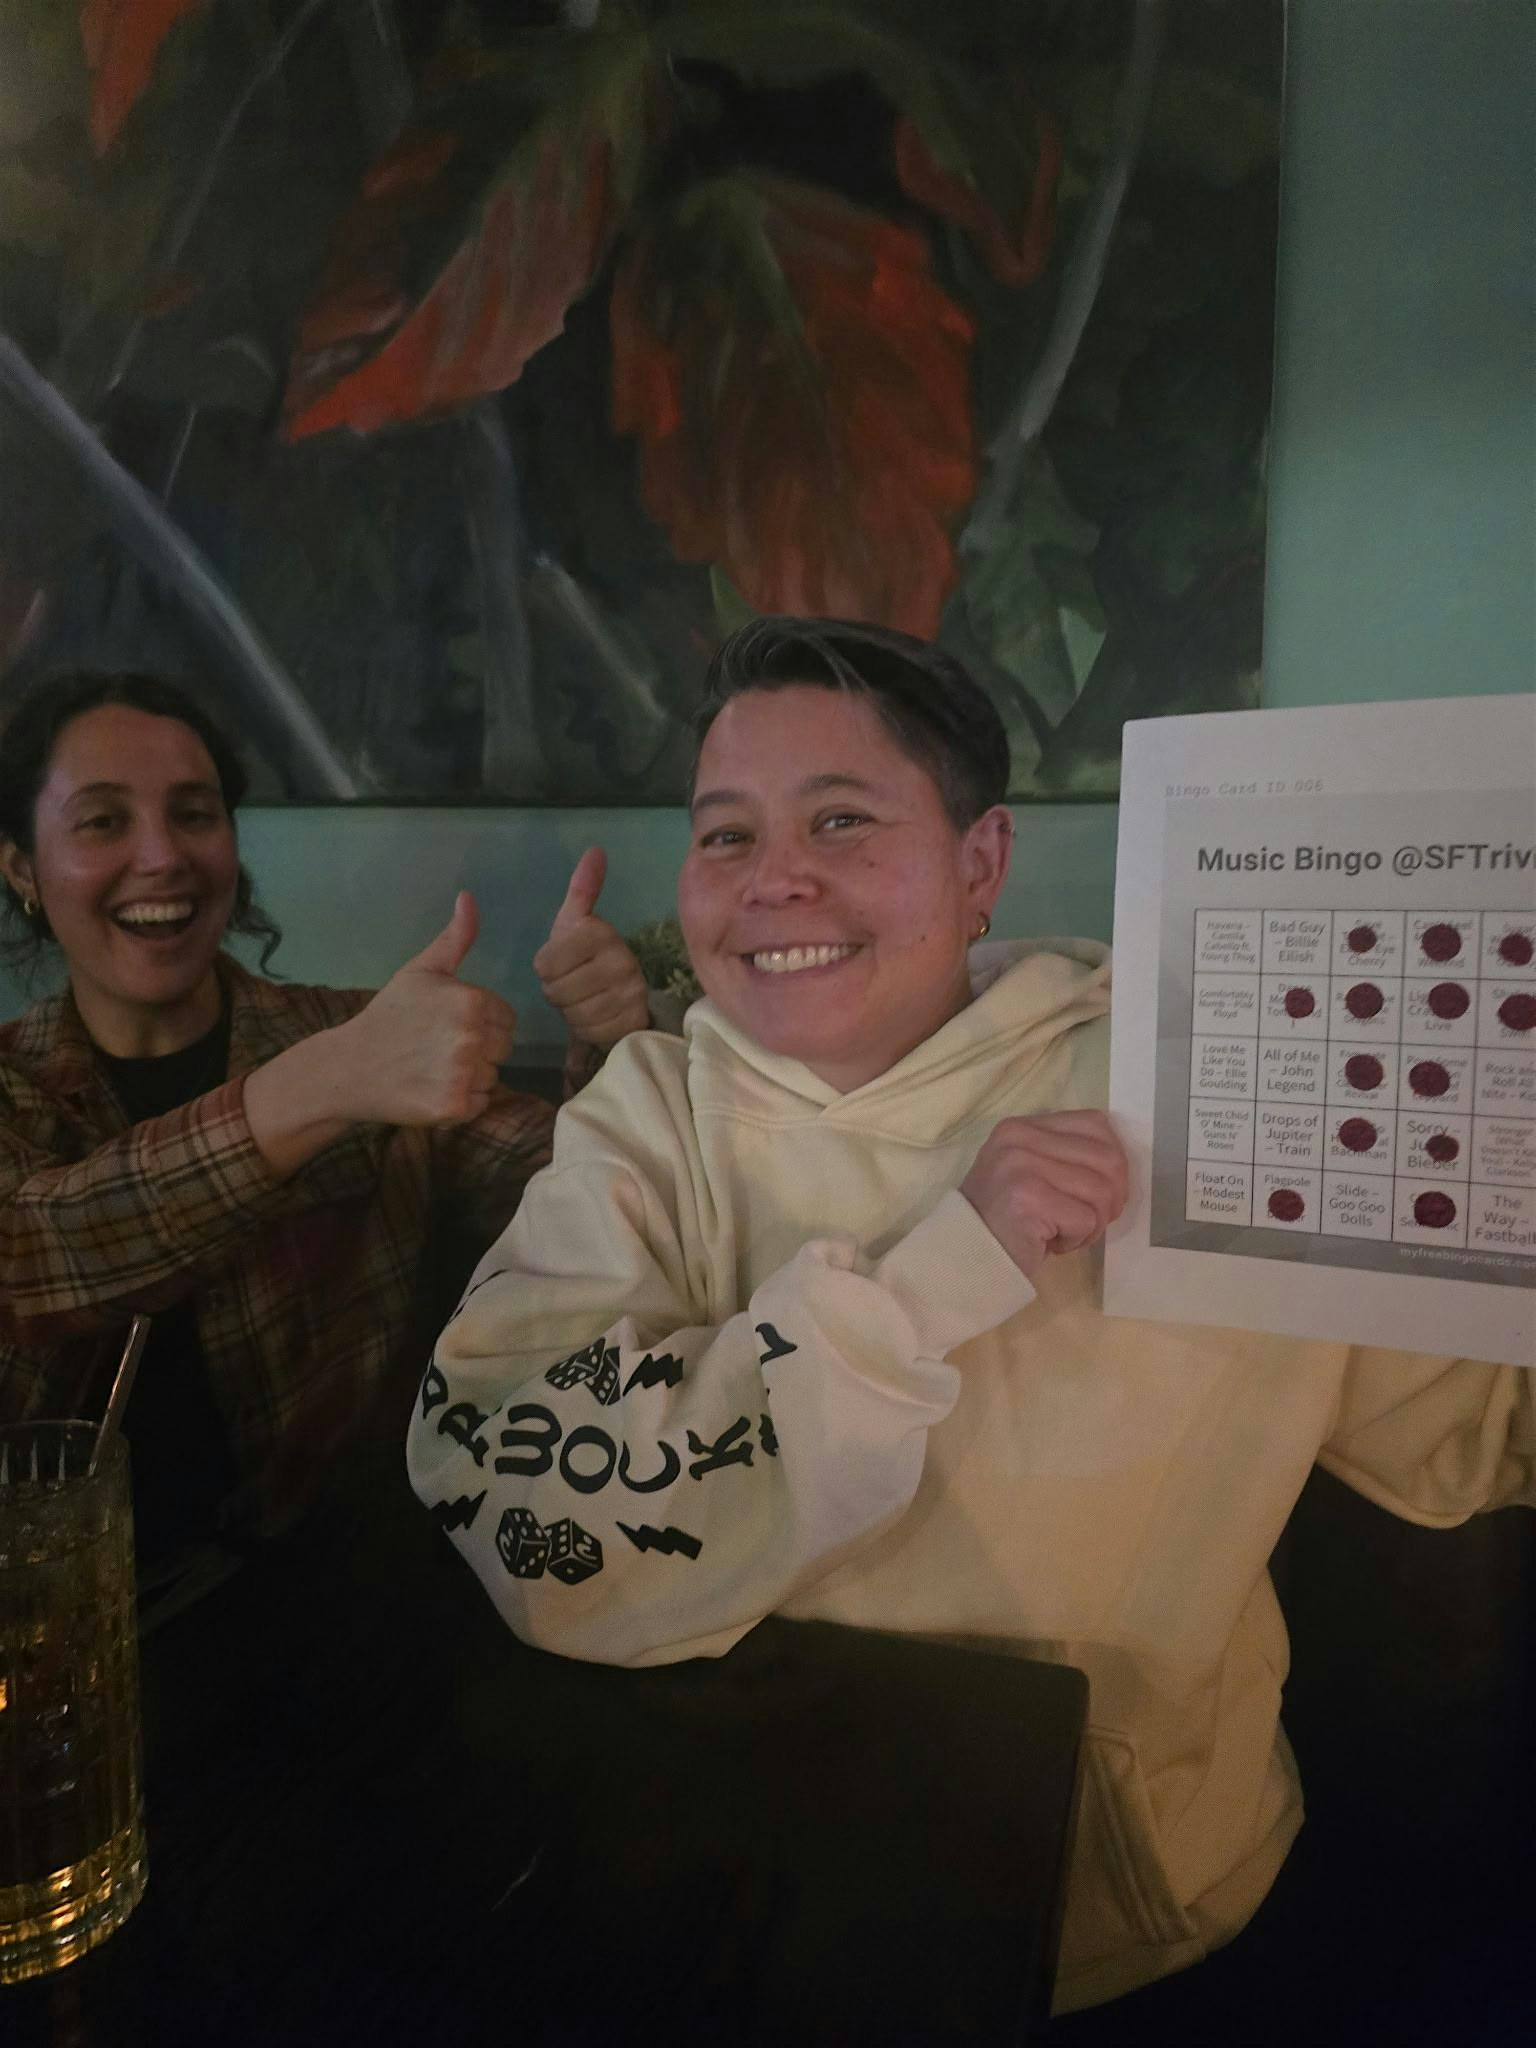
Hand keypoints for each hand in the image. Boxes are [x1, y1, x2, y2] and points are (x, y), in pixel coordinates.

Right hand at [333, 892, 516, 1126]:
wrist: (348, 1067)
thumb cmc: (388, 1016)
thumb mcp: (420, 972)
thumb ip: (454, 938)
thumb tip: (469, 897)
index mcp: (470, 1000)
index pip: (506, 1019)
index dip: (482, 1023)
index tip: (448, 1027)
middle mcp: (472, 1036)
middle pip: (502, 1049)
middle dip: (479, 1050)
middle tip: (438, 1049)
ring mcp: (463, 1073)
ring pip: (492, 1077)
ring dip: (470, 1077)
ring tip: (433, 1069)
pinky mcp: (454, 1106)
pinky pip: (480, 1104)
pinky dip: (462, 1103)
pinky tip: (432, 1090)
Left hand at [533, 847, 649, 1049]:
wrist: (622, 992)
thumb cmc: (586, 955)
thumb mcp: (575, 922)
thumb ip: (581, 889)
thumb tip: (595, 850)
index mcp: (599, 933)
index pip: (544, 965)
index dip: (546, 970)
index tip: (561, 964)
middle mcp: (621, 960)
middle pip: (556, 992)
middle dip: (558, 993)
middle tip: (573, 985)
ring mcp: (631, 991)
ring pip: (573, 1014)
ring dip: (572, 1012)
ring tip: (584, 999)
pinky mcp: (634, 1018)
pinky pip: (591, 1033)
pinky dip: (587, 1030)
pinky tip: (596, 1015)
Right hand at [959, 1111, 1128, 1278]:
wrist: (965, 1258)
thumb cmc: (1005, 1220)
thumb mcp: (1030, 1171)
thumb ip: (1065, 1157)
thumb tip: (1118, 1165)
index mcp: (1022, 1126)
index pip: (1096, 1124)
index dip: (1113, 1161)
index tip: (1101, 1192)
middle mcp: (1019, 1138)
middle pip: (1107, 1159)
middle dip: (1111, 1198)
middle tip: (1090, 1220)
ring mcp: (1021, 1166)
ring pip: (1101, 1191)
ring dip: (1093, 1223)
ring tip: (1065, 1233)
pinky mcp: (1028, 1199)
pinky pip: (1086, 1219)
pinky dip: (1077, 1239)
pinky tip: (1051, 1243)